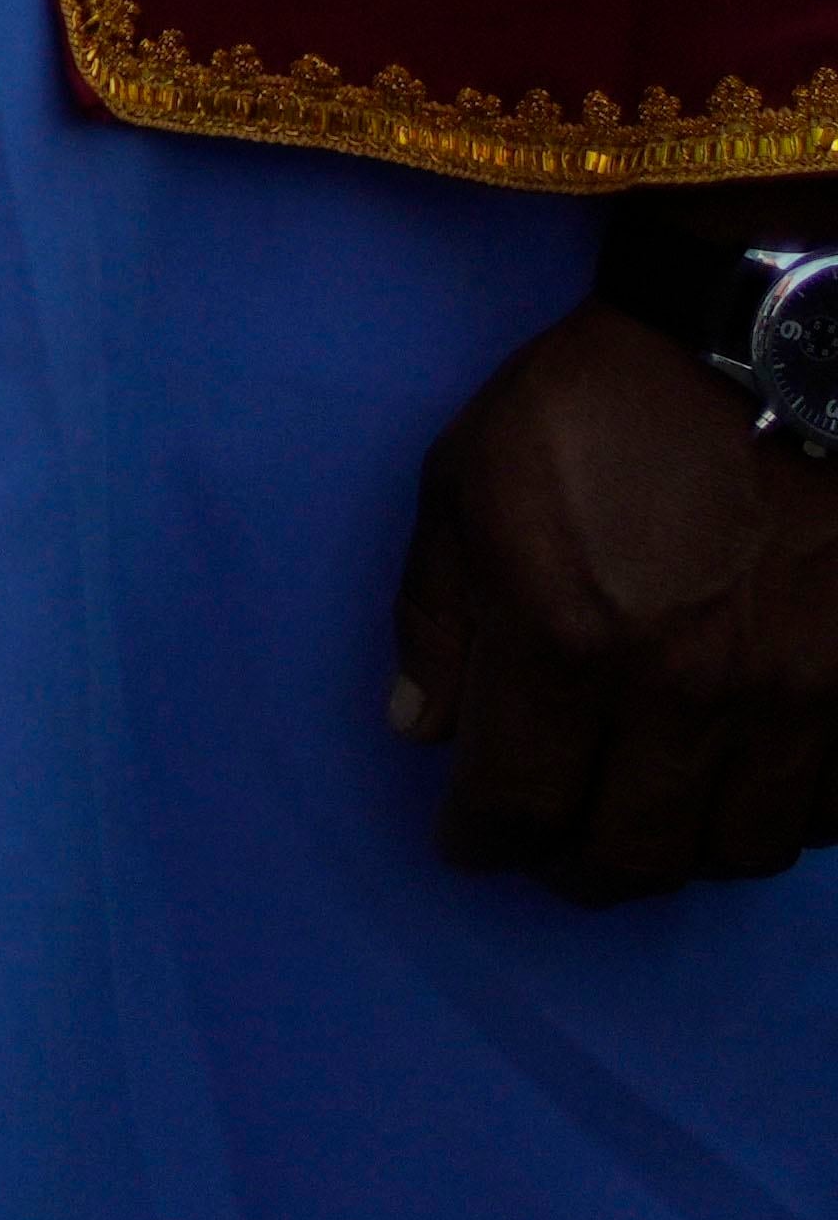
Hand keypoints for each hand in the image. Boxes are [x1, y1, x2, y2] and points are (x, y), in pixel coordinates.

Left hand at [395, 298, 837, 895]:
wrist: (757, 352)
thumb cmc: (593, 407)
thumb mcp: (464, 485)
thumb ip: (438, 618)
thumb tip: (421, 730)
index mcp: (567, 642)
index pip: (519, 805)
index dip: (482, 841)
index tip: (469, 841)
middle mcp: (685, 693)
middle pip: (632, 856)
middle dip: (575, 868)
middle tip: (552, 850)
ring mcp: (794, 699)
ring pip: (737, 851)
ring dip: (680, 853)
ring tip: (643, 822)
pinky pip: (828, 812)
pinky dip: (777, 817)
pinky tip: (737, 784)